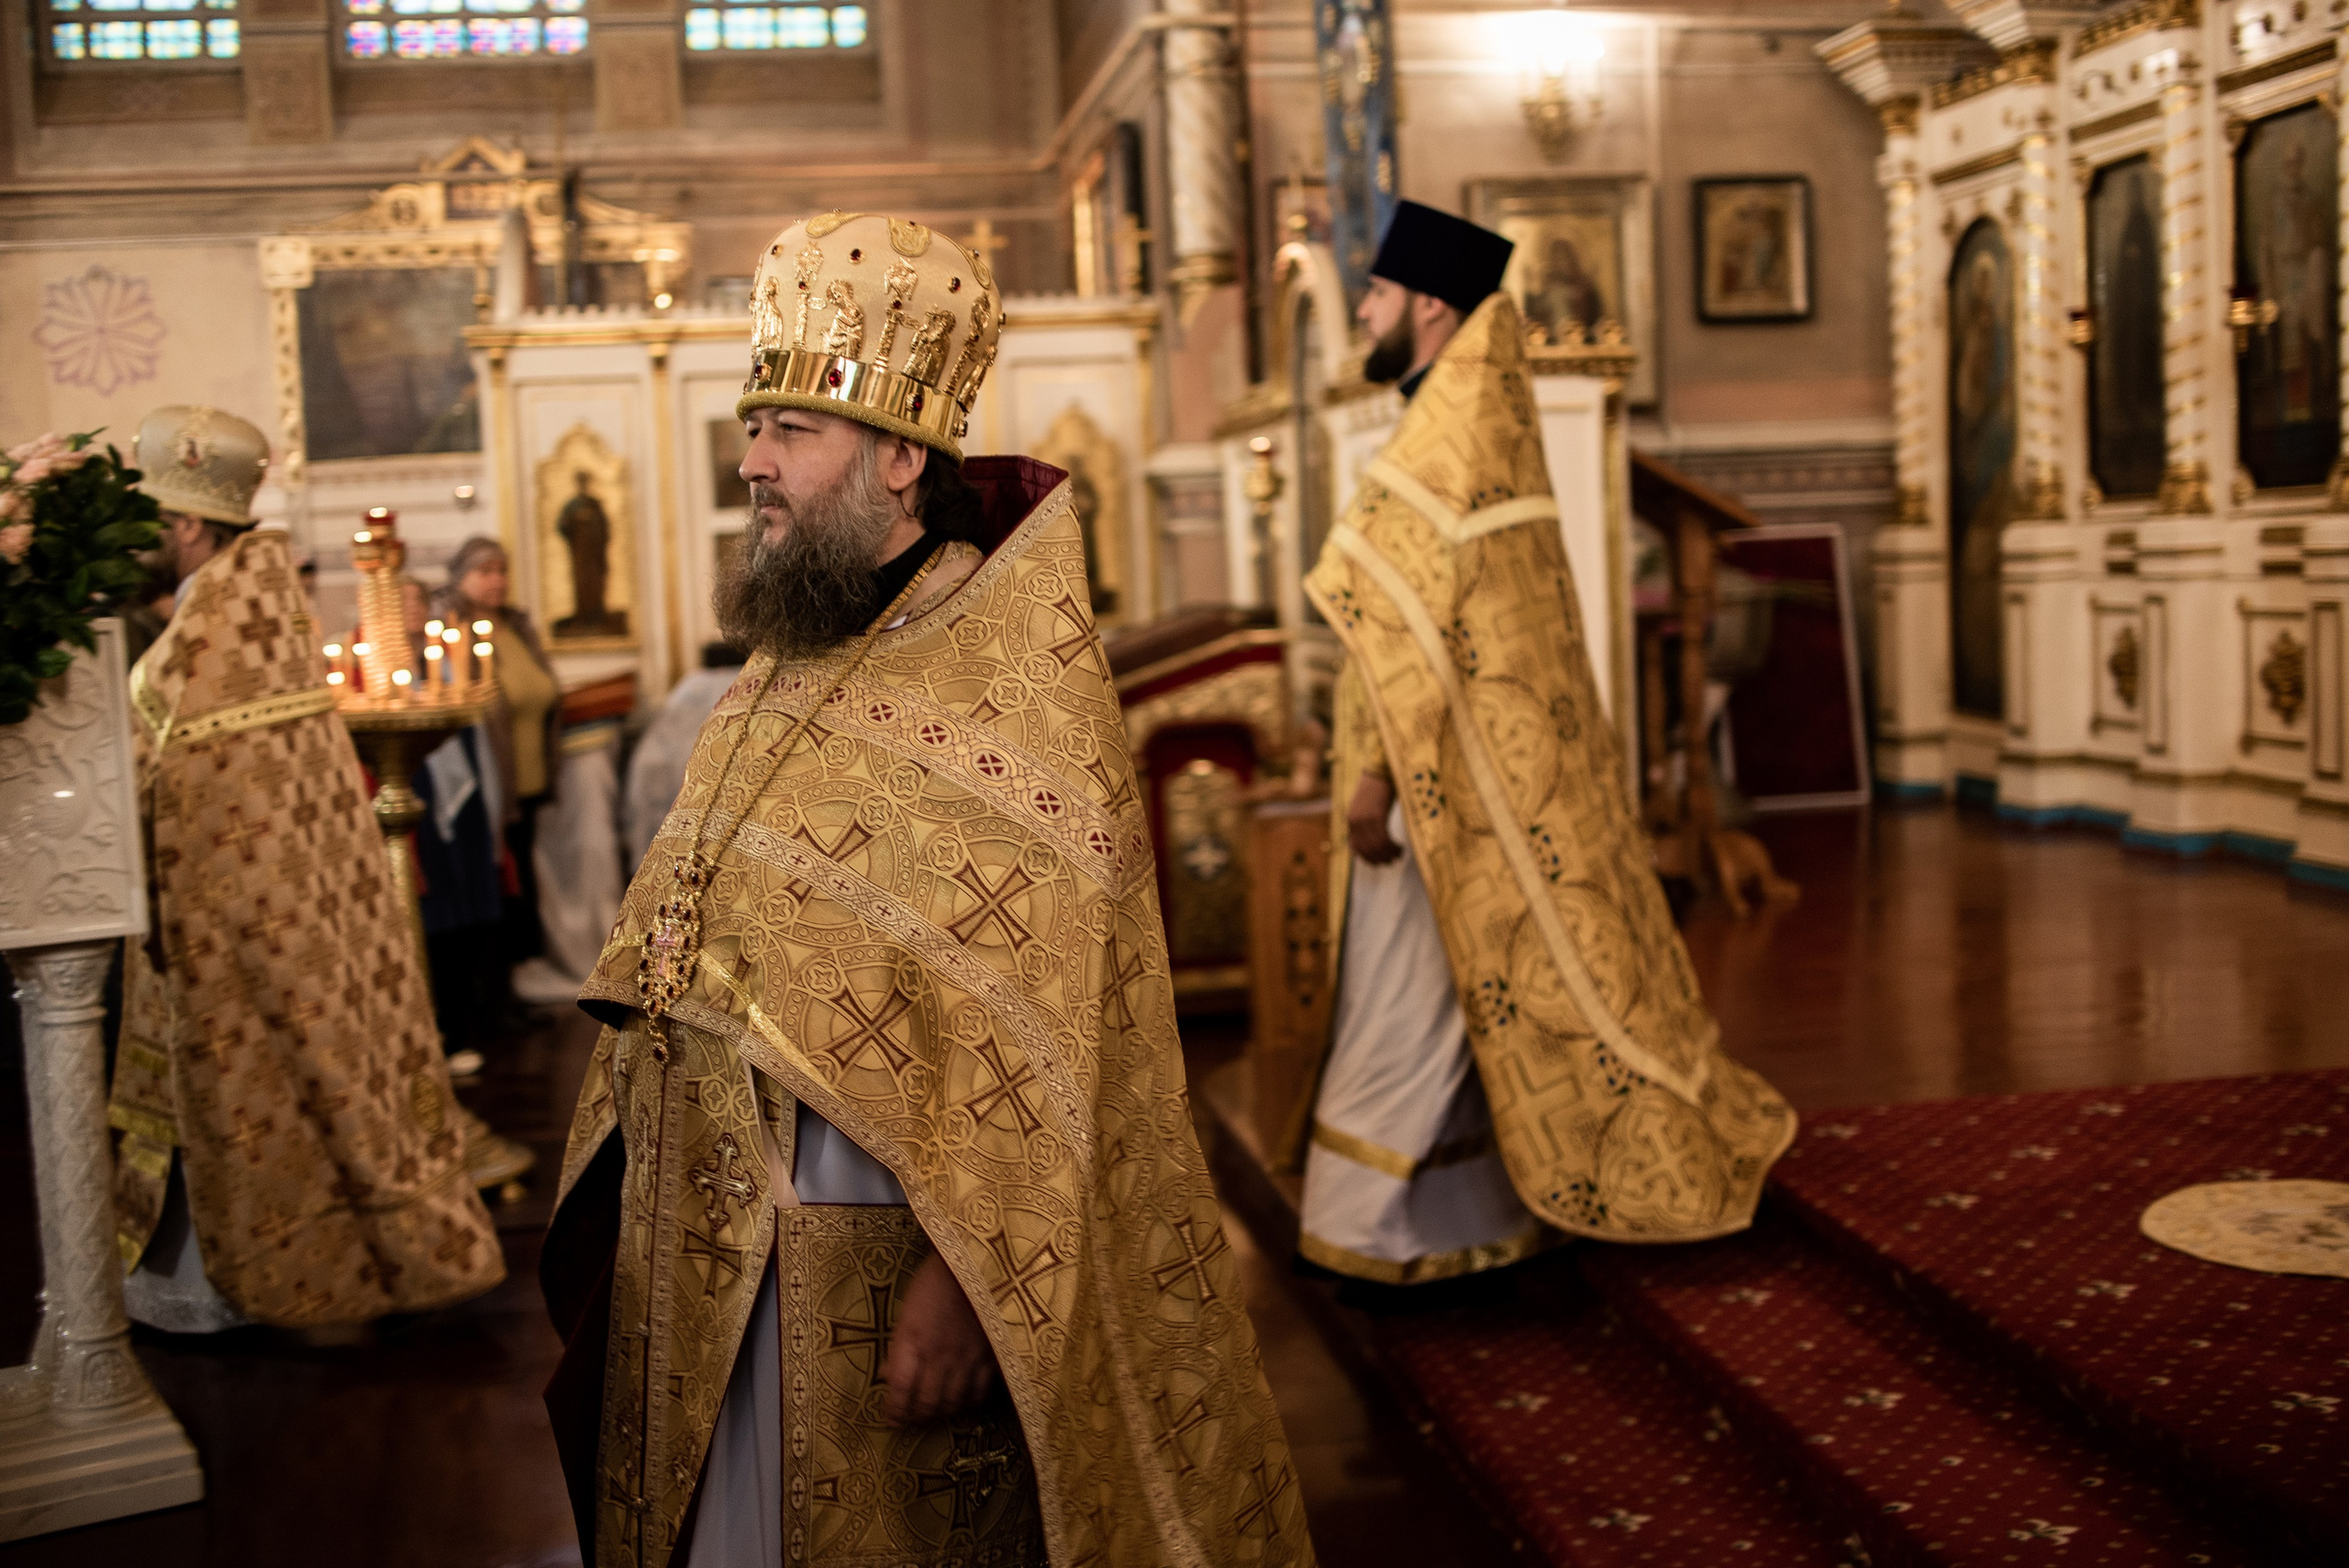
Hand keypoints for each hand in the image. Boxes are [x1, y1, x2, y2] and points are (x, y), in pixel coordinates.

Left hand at [884, 1251, 999, 1426]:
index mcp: (912, 1340)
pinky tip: (965, 1397)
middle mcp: (939, 1356)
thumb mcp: (908, 1309)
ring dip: (941, 1412)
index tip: (892, 1419)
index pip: (899, 1389)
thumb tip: (888, 1374)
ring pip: (953, 1403)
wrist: (979, 1259)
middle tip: (914, 1419)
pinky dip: (970, 1401)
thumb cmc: (937, 1279)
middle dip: (917, 1416)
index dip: (894, 1411)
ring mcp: (967, 1358)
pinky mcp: (992, 1356)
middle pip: (926, 1403)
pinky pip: (980, 1392)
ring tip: (937, 1411)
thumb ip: (900, 1345)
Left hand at [1347, 771, 1401, 864]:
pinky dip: (1393, 847)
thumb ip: (1366, 822)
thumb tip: (1374, 840)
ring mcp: (1365, 819)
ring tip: (1398, 855)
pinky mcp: (1376, 815)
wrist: (1381, 770)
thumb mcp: (1367, 807)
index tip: (1378, 863)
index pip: (1355, 848)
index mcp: (1351, 820)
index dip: (1367, 859)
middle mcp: (1355, 822)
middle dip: (1379, 859)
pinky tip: (1401, 847)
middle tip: (1392, 862)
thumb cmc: (1378, 788)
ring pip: (1376, 846)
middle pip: (1367, 849)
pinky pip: (1384, 839)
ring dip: (1388, 854)